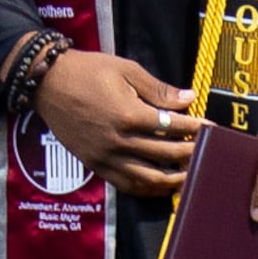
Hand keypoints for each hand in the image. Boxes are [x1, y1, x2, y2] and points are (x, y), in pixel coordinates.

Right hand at [31, 47, 197, 200]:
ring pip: (147, 178)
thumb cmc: (87, 71)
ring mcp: (105, 156)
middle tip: (207, 154)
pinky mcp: (94, 164)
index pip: (172, 128)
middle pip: (164, 155)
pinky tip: (160, 185)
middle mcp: (118, 140)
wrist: (47, 83)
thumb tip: (188, 98)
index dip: (195, 129)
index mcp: (129, 114)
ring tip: (189, 175)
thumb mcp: (125, 70)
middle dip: (190, 154)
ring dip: (172, 179)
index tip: (211, 130)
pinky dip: (146, 188)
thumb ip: (158, 89)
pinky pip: (125, 184)